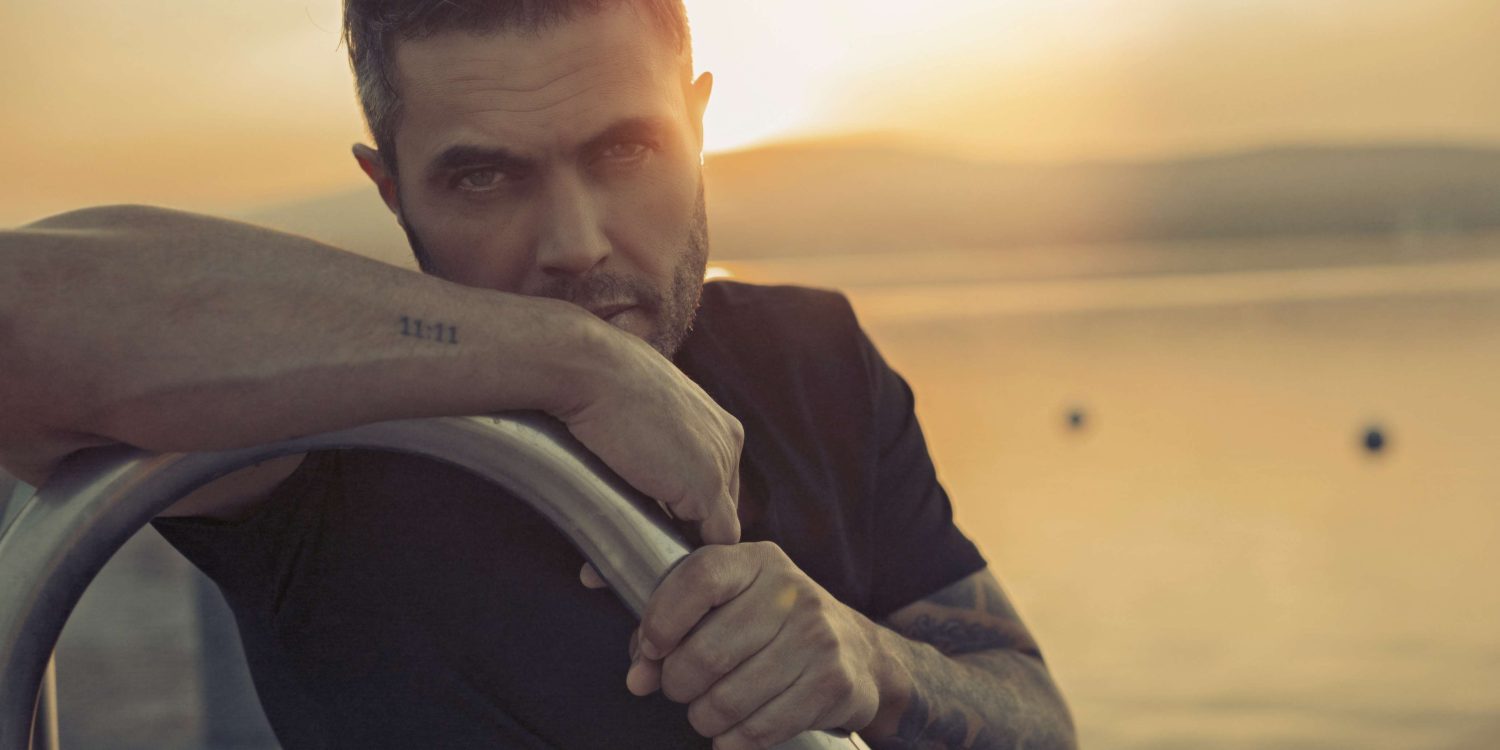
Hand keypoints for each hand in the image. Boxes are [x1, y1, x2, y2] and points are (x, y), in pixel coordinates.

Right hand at [557, 324, 741, 545]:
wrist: (588, 367)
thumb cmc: (598, 378)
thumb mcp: (640, 404)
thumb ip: (653, 437)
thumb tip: (632, 464)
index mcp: (717, 422)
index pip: (713, 484)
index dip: (680, 512)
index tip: (644, 527)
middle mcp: (729, 441)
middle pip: (716, 509)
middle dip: (677, 536)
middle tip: (632, 555)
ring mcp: (721, 464)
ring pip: (713, 531)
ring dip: (674, 552)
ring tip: (628, 566)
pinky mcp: (705, 487)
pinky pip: (710, 543)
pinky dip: (682, 563)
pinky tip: (641, 569)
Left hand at [616, 542, 886, 748]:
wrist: (858, 651)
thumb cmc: (775, 625)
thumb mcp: (730, 604)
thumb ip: (674, 626)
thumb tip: (638, 675)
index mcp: (758, 562)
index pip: (701, 577)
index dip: (663, 618)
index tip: (650, 649)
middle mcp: (792, 592)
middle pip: (708, 651)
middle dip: (678, 683)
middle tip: (679, 688)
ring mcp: (818, 638)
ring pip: (731, 698)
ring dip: (704, 716)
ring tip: (706, 711)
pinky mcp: (833, 683)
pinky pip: (762, 727)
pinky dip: (734, 740)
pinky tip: (731, 733)